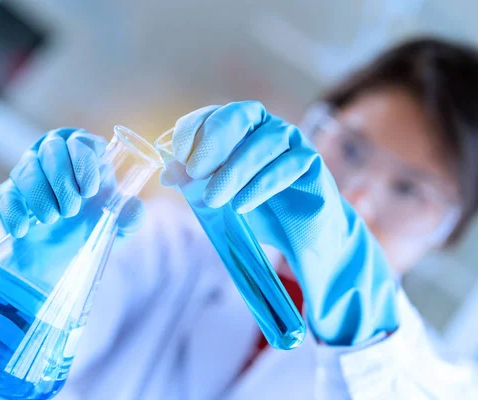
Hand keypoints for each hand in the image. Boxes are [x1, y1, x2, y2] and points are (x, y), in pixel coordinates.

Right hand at [0, 128, 143, 237]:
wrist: (66, 256)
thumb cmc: (96, 225)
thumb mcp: (120, 224)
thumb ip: (131, 217)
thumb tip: (134, 208)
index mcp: (84, 152)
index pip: (80, 142)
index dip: (83, 163)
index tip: (90, 191)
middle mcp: (54, 154)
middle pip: (51, 150)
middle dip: (61, 181)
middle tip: (71, 210)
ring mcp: (28, 172)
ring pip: (25, 169)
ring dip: (39, 196)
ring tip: (51, 219)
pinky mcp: (7, 194)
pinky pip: (3, 194)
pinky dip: (13, 212)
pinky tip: (23, 229)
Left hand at [166, 101, 397, 344]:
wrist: (297, 235)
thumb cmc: (254, 209)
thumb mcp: (216, 198)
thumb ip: (193, 184)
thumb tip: (167, 174)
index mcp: (237, 129)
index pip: (212, 115)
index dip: (193, 129)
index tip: (179, 155)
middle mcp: (263, 126)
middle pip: (239, 115)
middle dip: (214, 141)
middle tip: (195, 172)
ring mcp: (289, 140)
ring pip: (264, 141)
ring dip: (235, 170)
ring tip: (215, 198)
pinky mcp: (310, 160)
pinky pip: (288, 164)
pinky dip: (262, 184)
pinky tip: (242, 204)